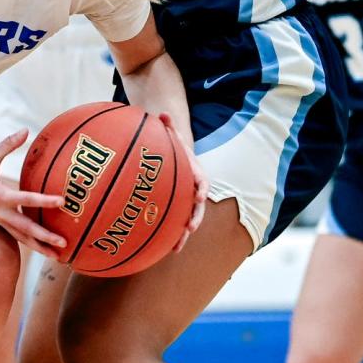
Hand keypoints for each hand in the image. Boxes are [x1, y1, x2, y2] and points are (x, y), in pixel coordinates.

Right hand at [0, 129, 66, 257]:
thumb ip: (9, 144)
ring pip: (21, 238)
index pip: (26, 199)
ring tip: (58, 256)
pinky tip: (42, 247)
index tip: (62, 201)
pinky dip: (29, 242)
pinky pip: (15, 236)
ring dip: (39, 247)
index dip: (44, 201)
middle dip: (45, 237)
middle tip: (63, 243)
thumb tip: (26, 129)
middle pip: (25, 229)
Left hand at [159, 114, 207, 250]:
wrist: (174, 155)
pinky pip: (173, 223)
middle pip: (197, 207)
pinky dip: (169, 236)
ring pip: (186, 220)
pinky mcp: (174, 208)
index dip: (201, 189)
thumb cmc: (170, 144)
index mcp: (194, 172)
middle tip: (189, 228)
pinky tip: (160, 250)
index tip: (199, 197)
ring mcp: (184, 201)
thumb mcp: (169, 134)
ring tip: (175, 248)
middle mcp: (192, 189)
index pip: (202, 181)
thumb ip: (167, 125)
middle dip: (195, 218)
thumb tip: (162, 113)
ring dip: (182, 234)